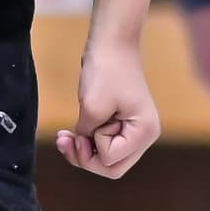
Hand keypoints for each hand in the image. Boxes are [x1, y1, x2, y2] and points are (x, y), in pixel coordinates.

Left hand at [55, 30, 160, 179]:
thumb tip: (83, 147)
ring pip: (108, 159)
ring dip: (84, 151)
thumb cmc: (106, 70)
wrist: (112, 43)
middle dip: (86, 158)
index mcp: (144, 133)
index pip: (112, 161)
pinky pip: (105, 145)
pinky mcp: (123, 125)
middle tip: (66, 141)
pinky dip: (88, 141)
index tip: (85, 125)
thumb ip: (86, 135)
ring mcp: (135, 131)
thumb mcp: (92, 107)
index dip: (91, 149)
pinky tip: (72, 134)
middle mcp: (145, 136)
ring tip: (64, 137)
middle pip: (112, 167)